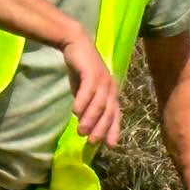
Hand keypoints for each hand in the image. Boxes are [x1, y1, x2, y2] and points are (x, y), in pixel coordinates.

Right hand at [62, 33, 120, 147]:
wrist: (76, 44)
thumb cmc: (81, 69)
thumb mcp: (86, 90)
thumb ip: (88, 106)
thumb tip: (85, 125)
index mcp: (111, 92)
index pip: (115, 114)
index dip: (113, 129)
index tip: (109, 145)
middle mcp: (110, 87)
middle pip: (108, 111)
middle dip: (101, 128)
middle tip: (92, 141)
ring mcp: (102, 79)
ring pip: (99, 103)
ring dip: (90, 119)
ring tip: (81, 131)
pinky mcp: (91, 72)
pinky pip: (88, 90)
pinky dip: (82, 102)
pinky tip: (74, 111)